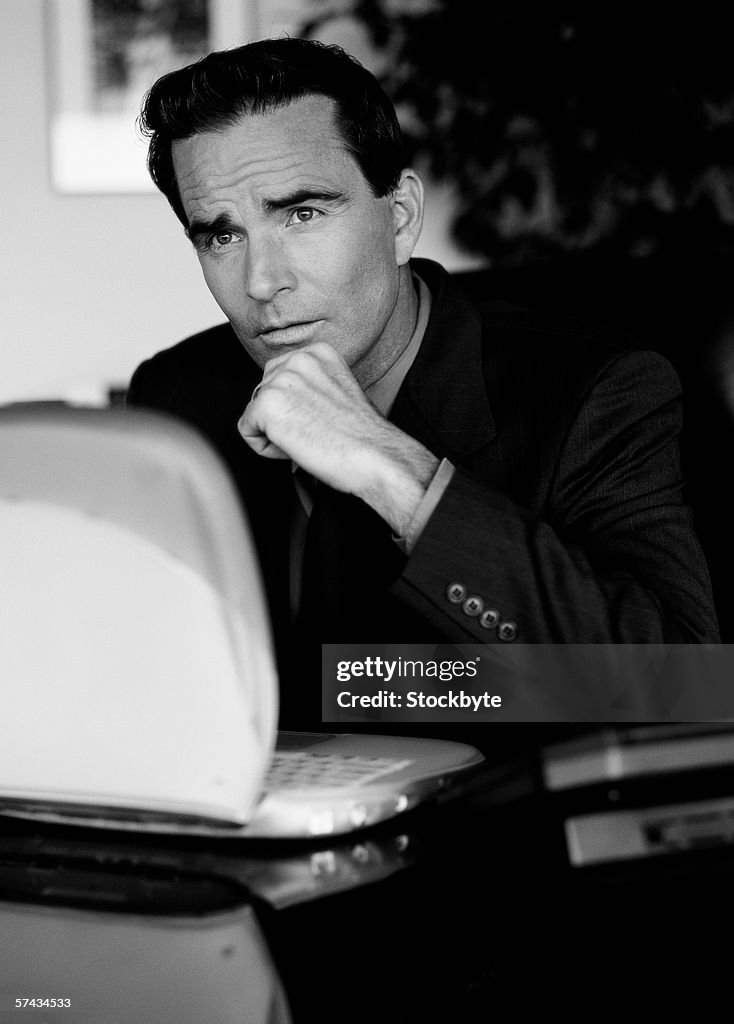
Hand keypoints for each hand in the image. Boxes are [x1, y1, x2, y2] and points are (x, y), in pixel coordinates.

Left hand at [238, 342, 438, 535]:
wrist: (377, 456)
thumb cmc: (363, 436)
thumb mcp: (337, 392)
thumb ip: (310, 386)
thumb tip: (288, 401)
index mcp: (317, 352)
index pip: (280, 377)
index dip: (296, 407)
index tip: (320, 419)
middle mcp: (297, 358)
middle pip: (264, 393)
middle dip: (282, 418)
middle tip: (314, 431)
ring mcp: (280, 380)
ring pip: (255, 413)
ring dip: (276, 434)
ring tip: (309, 438)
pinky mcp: (267, 405)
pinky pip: (247, 431)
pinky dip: (266, 448)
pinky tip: (296, 447)